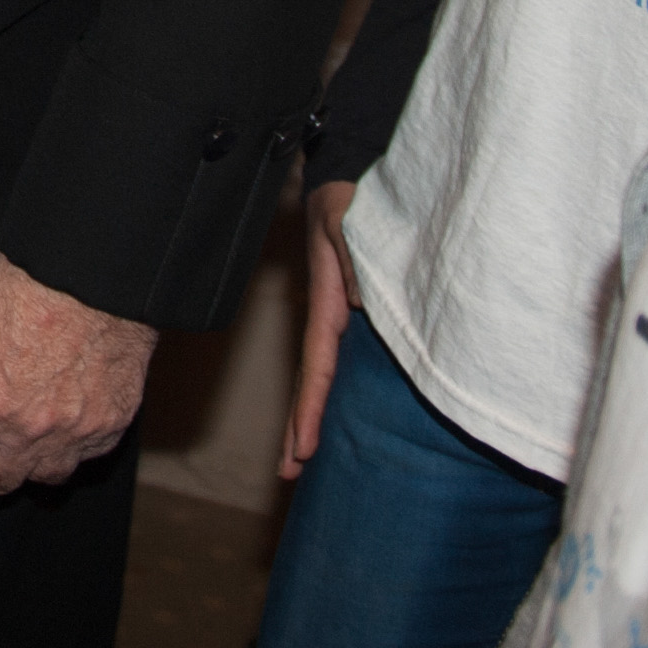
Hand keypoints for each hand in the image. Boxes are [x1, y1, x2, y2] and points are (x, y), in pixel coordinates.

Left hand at [0, 239, 157, 492]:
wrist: (95, 258)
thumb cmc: (23, 272)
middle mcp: (26, 427)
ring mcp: (74, 429)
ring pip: (45, 477)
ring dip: (30, 458)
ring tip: (29, 419)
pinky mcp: (113, 422)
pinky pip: (86, 456)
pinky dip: (72, 442)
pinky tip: (65, 409)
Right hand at [280, 181, 360, 475]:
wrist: (352, 173)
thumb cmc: (354, 196)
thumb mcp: (352, 222)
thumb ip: (355, 262)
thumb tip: (359, 308)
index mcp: (330, 302)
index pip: (317, 366)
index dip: (309, 410)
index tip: (302, 450)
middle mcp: (333, 315)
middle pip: (311, 380)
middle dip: (296, 427)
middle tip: (288, 475)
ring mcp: (342, 314)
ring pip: (323, 373)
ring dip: (309, 413)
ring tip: (299, 457)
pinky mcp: (356, 308)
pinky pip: (340, 358)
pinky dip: (330, 389)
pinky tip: (331, 408)